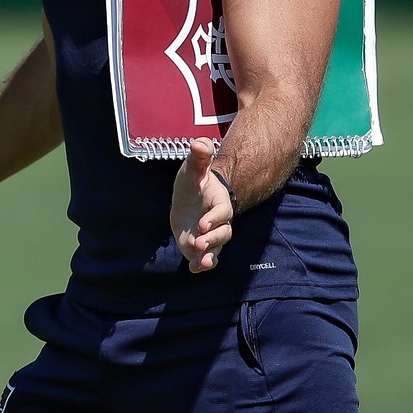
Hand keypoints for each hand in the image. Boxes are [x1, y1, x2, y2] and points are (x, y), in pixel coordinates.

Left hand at [170, 140, 233, 273]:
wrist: (189, 198)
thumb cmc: (194, 182)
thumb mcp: (192, 169)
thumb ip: (198, 157)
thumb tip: (199, 143)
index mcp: (219, 203)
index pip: (223, 212)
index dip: (215, 219)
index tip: (203, 224)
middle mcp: (218, 222)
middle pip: (223, 234)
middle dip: (212, 239)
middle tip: (199, 243)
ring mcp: (210, 236)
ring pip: (216, 249)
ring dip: (209, 256)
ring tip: (201, 262)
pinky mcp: (201, 247)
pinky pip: (206, 258)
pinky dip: (201, 265)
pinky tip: (193, 269)